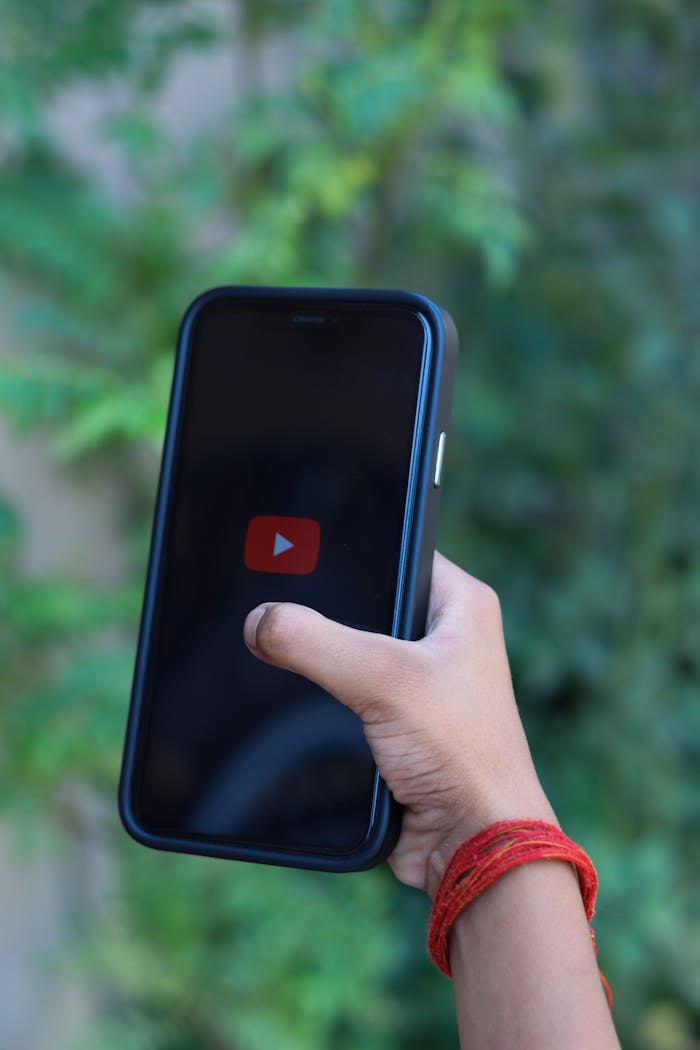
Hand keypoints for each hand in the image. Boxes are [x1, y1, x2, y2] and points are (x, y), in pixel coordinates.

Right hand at [243, 552, 556, 895]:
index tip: (296, 545)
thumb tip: (259, 620)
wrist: (474, 843)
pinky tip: (299, 695)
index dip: (350, 545)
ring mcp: (422, 681)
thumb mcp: (382, 680)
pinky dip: (325, 696)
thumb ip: (314, 642)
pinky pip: (349, 691)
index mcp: (460, 605)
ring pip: (352, 650)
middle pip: (366, 602)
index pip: (397, 547)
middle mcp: (445, 636)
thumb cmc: (461, 755)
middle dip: (325, 609)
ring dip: (324, 659)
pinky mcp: (400, 720)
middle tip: (278, 602)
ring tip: (284, 649)